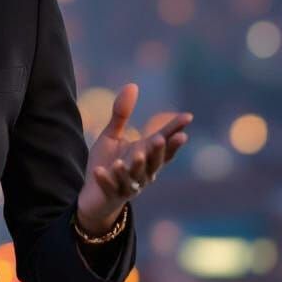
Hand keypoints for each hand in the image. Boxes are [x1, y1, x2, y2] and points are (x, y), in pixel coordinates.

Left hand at [76, 83, 192, 233]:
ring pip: (135, 176)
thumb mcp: (112, 136)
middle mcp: (142, 172)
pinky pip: (109, 187)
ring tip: (137, 154)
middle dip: (159, 150)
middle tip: (161, 138)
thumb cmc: (108, 163)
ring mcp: (128, 185)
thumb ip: (122, 114)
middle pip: (155, 161)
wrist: (94, 197)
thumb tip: (132, 85)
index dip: (175, 131)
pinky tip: (100, 171)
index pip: (163, 142)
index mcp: (145, 156)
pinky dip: (106, 180)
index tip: (188, 117)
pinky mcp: (111, 195)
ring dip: (137, 166)